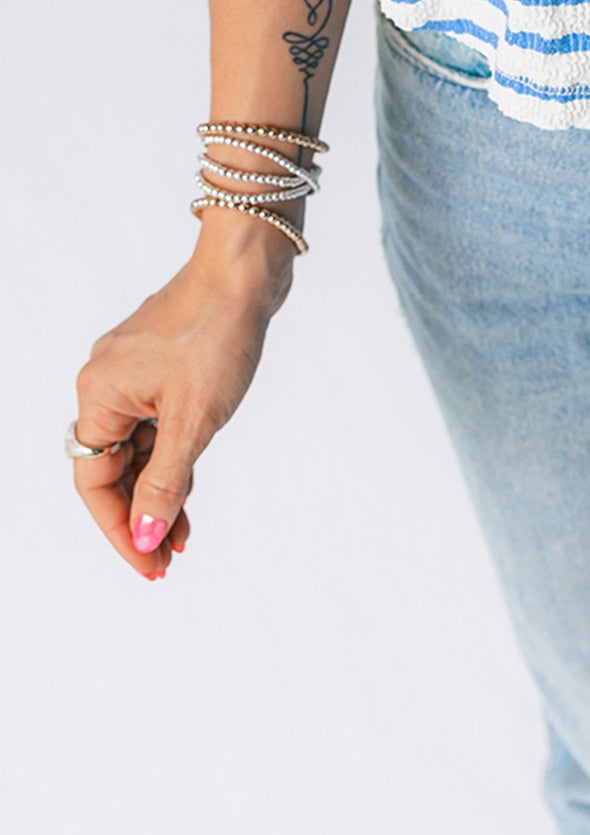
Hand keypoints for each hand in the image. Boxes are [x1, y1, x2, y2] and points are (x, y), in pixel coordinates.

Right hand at [72, 239, 288, 579]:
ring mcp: (134, 372)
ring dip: (158, 489)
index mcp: (99, 395)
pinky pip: (157, 423)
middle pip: (112, 469)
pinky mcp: (163, 364)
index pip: (96, 483)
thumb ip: (166, 482)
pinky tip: (189, 485)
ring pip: (138, 448)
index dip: (121, 531)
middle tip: (170, 558)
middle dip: (140, 515)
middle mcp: (106, 382)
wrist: (247, 268)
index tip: (151, 567)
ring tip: (184, 533)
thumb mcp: (193, 420)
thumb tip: (146, 537)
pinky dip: (171, 455)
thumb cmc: (218, 333)